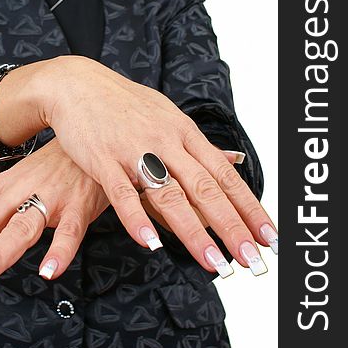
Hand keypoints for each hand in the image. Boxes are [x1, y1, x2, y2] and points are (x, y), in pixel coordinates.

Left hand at [0, 138, 108, 286]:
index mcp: (1, 189)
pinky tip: (49, 271)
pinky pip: (70, 231)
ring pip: (21, 228)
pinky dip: (60, 250)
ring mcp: (49, 197)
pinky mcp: (79, 205)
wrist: (90, 134)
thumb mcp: (18, 187)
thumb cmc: (53, 167)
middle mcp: (19, 192)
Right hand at [36, 56, 277, 275]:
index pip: (224, 174)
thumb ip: (199, 143)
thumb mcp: (168, 115)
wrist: (79, 84)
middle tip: (252, 260)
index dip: (248, 207)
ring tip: (214, 263)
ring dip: (193, 231)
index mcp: (184, 132)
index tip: (268, 236)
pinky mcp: (104, 159)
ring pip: (169, 194)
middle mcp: (165, 141)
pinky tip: (150, 243)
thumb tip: (234, 159)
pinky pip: (122, 193)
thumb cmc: (124, 102)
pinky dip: (136, 218)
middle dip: (232, 226)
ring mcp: (135, 150)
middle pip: (205, 187)